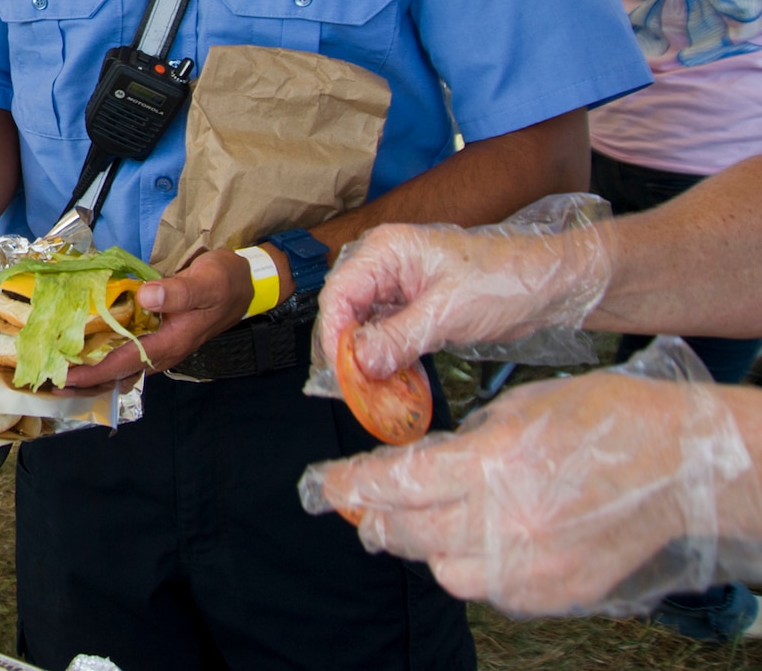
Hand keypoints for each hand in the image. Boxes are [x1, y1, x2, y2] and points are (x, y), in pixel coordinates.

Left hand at [65, 247, 251, 386]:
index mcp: (171, 343)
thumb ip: (177, 292)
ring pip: (119, 369)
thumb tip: (146, 296)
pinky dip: (102, 359)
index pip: (124, 363)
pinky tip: (83, 352)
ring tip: (58, 372)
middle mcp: (162, 352)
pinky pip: (125, 356)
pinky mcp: (156, 339)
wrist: (243, 285)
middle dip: (84, 382)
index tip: (64, 375)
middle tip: (49, 383)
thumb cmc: (223, 282)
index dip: (93, 372)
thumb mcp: (205, 282)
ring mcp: (159, 348)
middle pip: (117, 376)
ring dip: (90, 373)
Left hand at [304, 364, 754, 616]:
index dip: (351, 488)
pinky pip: (491, 591)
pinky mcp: (556, 592)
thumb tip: (419, 462)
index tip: (321, 488)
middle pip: (410, 533)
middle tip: (359, 511)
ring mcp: (532, 565)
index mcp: (492, 464)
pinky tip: (477, 544)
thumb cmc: (606, 420)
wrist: (680, 466)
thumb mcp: (518, 408)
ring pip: (444, 570)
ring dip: (424, 547)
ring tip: (419, 526)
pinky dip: (473, 568)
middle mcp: (506, 521)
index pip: (396, 485)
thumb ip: (462, 441)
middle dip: (375, 520)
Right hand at [317, 213, 611, 381]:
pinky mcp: (415, 308)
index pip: (339, 293)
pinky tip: (392, 380)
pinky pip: (388, 334)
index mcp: (386, 251)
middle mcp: (386, 265)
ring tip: (372, 390)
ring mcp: (400, 287)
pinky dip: (389, 358)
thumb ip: (398, 338)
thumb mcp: (447, 313)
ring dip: (369, 358)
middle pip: (347, 310)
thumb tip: (358, 363)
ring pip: (366, 326)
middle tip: (354, 387)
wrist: (551, 286)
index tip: (341, 371)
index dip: (334, 334)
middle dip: (349, 349)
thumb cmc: (505, 282)